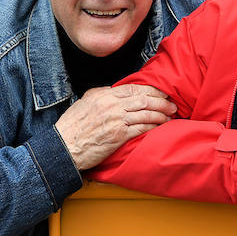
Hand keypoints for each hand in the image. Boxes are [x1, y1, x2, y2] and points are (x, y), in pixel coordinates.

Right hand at [55, 84, 176, 169]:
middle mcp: (111, 105)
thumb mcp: (86, 102)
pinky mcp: (119, 135)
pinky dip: (154, 127)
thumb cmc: (72, 127)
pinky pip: (142, 129)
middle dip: (161, 101)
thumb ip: (102, 95)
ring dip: (161, 115)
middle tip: (172, 104)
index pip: (134, 88)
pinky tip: (160, 127)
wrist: (63, 147)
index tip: (162, 92)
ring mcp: (116, 120)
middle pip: (144, 99)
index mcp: (104, 95)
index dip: (152, 90)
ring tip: (170, 116)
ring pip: (146, 113)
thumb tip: (116, 92)